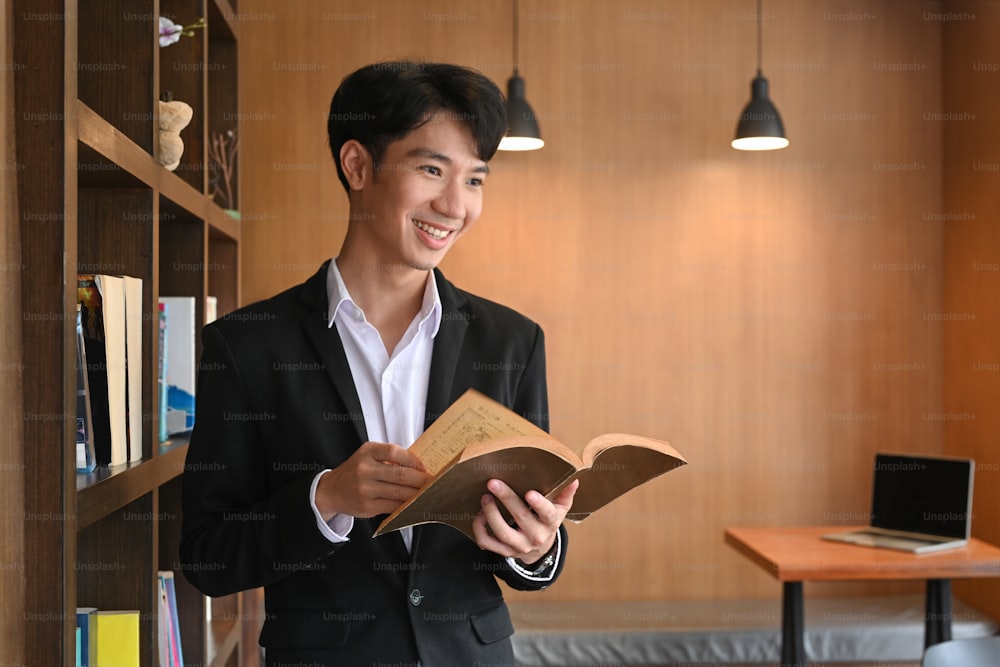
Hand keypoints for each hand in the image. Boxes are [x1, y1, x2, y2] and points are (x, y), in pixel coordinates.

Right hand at [315, 442, 429, 519]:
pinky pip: (393, 506)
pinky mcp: (367, 506)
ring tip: (427, 493)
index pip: (394, 452)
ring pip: (399, 492)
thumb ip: (389, 457)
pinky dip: (406, 505)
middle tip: (433, 481)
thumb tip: (419, 465)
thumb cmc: (355, 470)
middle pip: (400, 474)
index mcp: (367, 452)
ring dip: (417, 493)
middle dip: (421, 479)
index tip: (423, 466)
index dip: (412, 460)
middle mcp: (365, 469)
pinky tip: (413, 503)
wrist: (332, 490)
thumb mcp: (367, 456)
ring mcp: (365, 489)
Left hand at [471, 478, 578, 565]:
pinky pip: (488, 542)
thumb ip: (565, 494)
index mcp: (549, 523)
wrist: (539, 549)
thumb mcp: (559, 509)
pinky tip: (479, 514)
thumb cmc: (547, 521)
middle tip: (493, 483)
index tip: (530, 493)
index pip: (547, 515)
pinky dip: (479, 529)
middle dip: (506, 499)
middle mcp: (535, 536)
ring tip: (485, 497)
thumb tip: (573, 479)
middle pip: (521, 517)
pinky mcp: (504, 551)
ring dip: (491, 514)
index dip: (540, 504)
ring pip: (502, 532)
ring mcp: (518, 546)